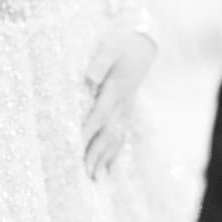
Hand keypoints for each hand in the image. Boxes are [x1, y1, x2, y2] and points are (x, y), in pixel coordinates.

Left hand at [82, 28, 155, 178]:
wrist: (144, 44)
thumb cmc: (123, 43)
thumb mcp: (111, 46)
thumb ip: (100, 63)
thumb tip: (88, 80)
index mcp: (116, 88)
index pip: (100, 114)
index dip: (89, 131)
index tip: (77, 147)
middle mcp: (122, 103)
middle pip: (108, 132)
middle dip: (96, 153)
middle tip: (85, 173)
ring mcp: (126, 110)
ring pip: (116, 138)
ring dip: (105, 159)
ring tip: (94, 178)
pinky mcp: (126, 112)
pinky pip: (122, 136)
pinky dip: (114, 154)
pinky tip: (108, 170)